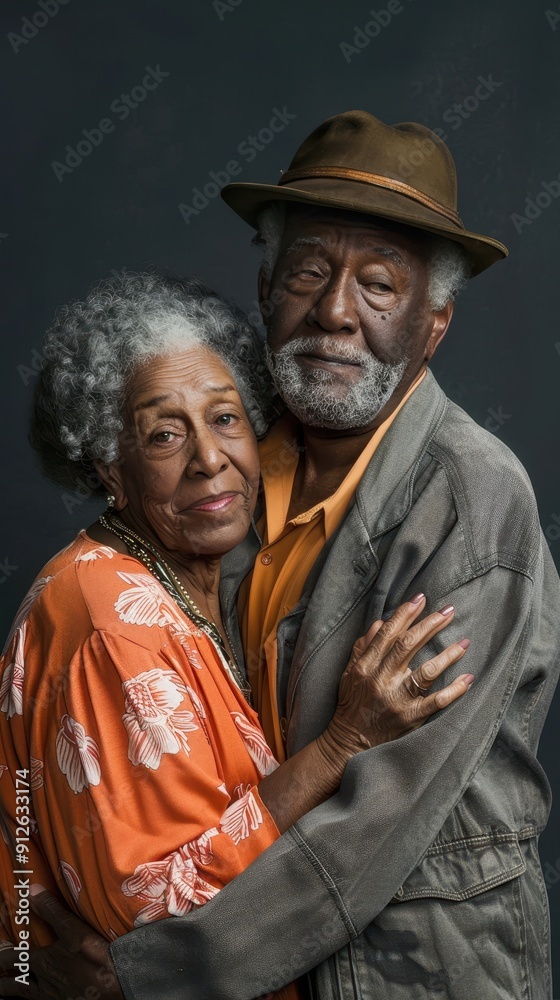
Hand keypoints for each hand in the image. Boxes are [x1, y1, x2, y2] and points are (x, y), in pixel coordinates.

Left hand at [0, 887, 122, 998]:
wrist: (117, 984)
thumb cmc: (95, 958)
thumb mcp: (74, 930)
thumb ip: (52, 911)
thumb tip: (32, 891)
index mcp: (43, 963)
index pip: (14, 957)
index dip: (3, 954)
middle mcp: (44, 984)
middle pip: (17, 984)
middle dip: (4, 981)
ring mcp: (54, 997)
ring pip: (28, 996)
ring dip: (17, 991)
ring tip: (8, 991)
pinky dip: (38, 999)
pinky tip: (45, 996)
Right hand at [320, 594, 472, 760]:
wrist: (350, 743)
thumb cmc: (352, 703)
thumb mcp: (350, 672)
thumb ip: (363, 646)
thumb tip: (380, 622)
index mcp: (365, 665)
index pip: (387, 633)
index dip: (405, 614)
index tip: (421, 598)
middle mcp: (380, 679)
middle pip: (408, 646)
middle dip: (430, 625)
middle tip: (449, 610)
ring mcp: (396, 699)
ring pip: (425, 672)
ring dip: (448, 655)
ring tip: (465, 641)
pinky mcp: (410, 718)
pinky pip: (436, 702)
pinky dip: (454, 690)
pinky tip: (468, 678)